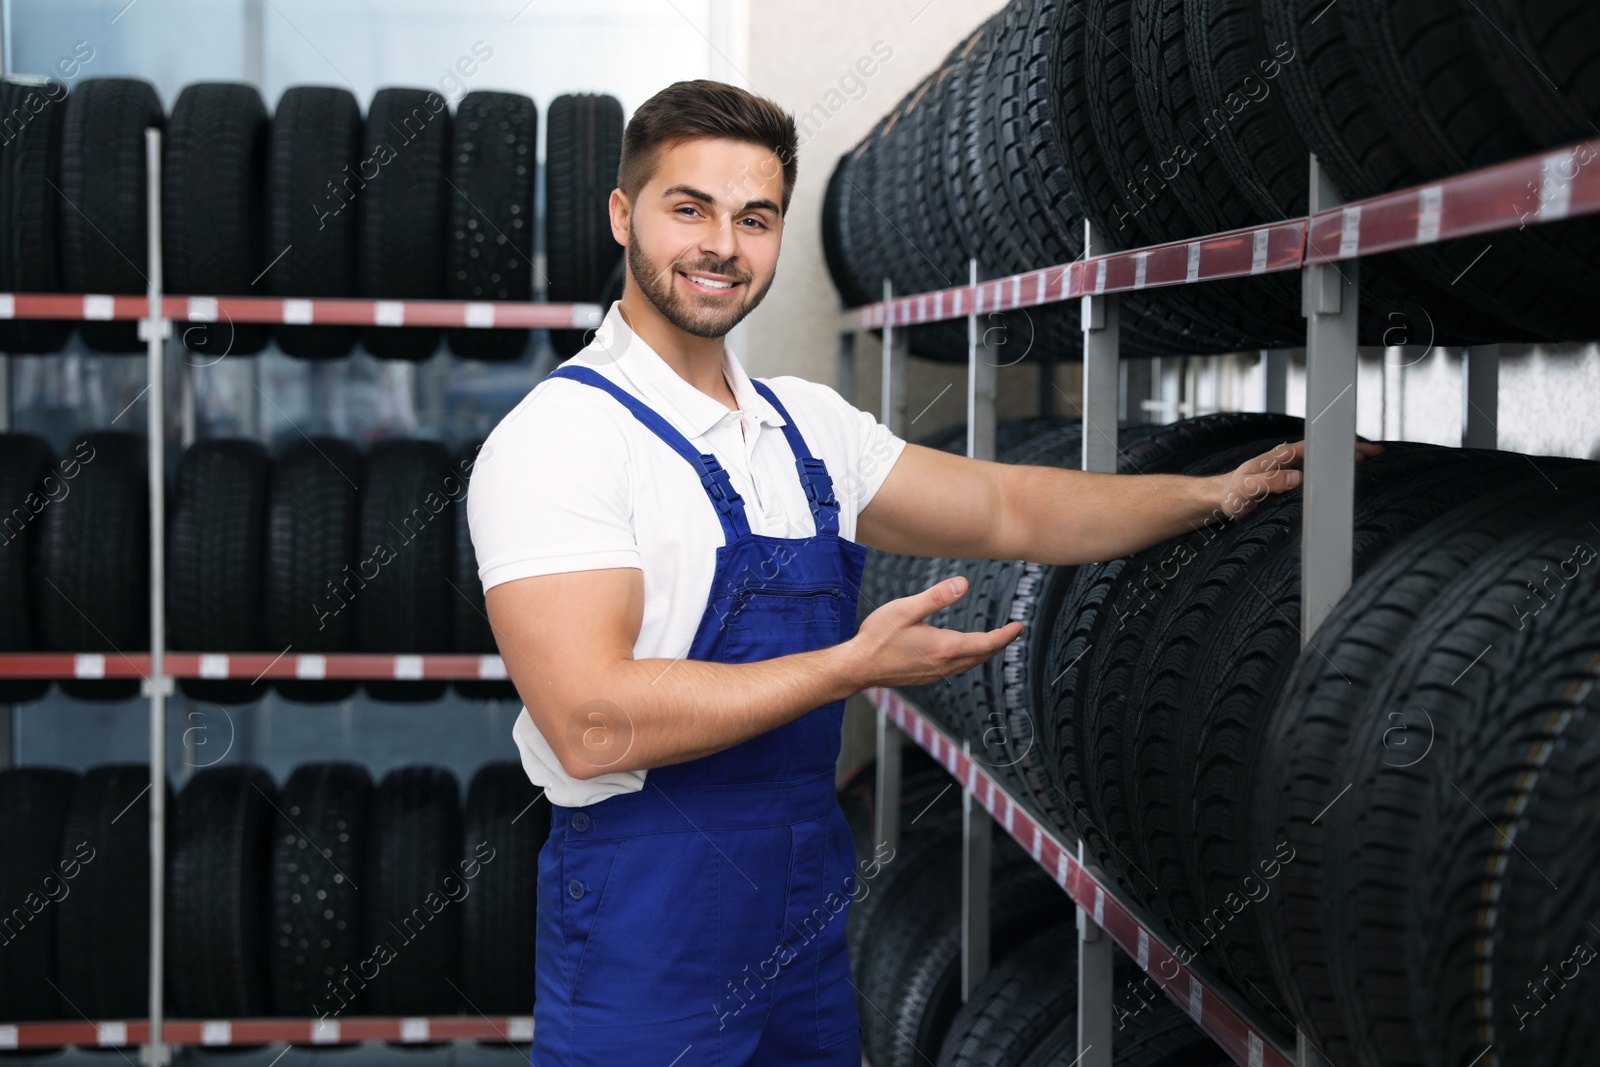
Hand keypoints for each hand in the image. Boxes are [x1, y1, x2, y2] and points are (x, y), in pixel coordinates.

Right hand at [845, 575, 1022, 689]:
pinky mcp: (925, 677)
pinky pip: (956, 669)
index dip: (1006, 635)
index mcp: (945, 647)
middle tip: (1012, 632)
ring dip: (984, 653)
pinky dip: (968, 660)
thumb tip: (963, 584)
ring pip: (970, 665)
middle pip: (982, 656)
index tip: (1019, 626)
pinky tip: (961, 653)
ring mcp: (935, 673)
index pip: (986, 643)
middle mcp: (944, 664)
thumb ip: (937, 597)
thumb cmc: (878, 637)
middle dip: (1000, 643)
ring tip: (993, 642)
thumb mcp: (906, 609)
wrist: (858, 666)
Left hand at [1215, 438, 1383, 520]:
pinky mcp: (1290, 485)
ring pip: (1323, 464)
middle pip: (1325, 452)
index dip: (1339, 447)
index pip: (1316, 448)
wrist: (1220, 501)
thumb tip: (1298, 477)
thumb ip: (1269, 482)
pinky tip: (1345, 482)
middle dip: (1351, 451)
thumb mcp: (1247, 489)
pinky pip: (1317, 478)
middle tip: (1378, 453)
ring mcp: (1290, 472)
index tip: (1361, 449)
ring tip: (1370, 464)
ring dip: (1344, 463)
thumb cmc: (1231, 495)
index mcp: (1279, 457)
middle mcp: (1287, 461)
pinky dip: (1333, 476)